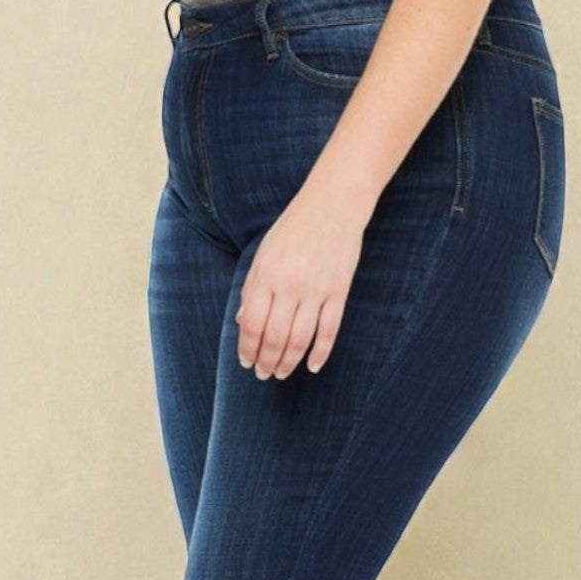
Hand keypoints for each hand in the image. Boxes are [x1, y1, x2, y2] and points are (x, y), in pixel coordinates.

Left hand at [235, 186, 367, 378]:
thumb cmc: (293, 228)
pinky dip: (321, 352)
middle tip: (263, 374)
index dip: (247, 348)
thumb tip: (241, 322)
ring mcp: (316, 290)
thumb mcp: (263, 253)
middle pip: (275, 337)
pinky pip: (329, 330)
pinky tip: (312, 366)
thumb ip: (252, 288)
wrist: (333, 205)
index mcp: (265, 275)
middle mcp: (289, 286)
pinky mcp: (339, 291)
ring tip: (282, 373)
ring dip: (289, 362)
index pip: (251, 324)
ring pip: (300, 339)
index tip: (246, 362)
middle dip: (266, 361)